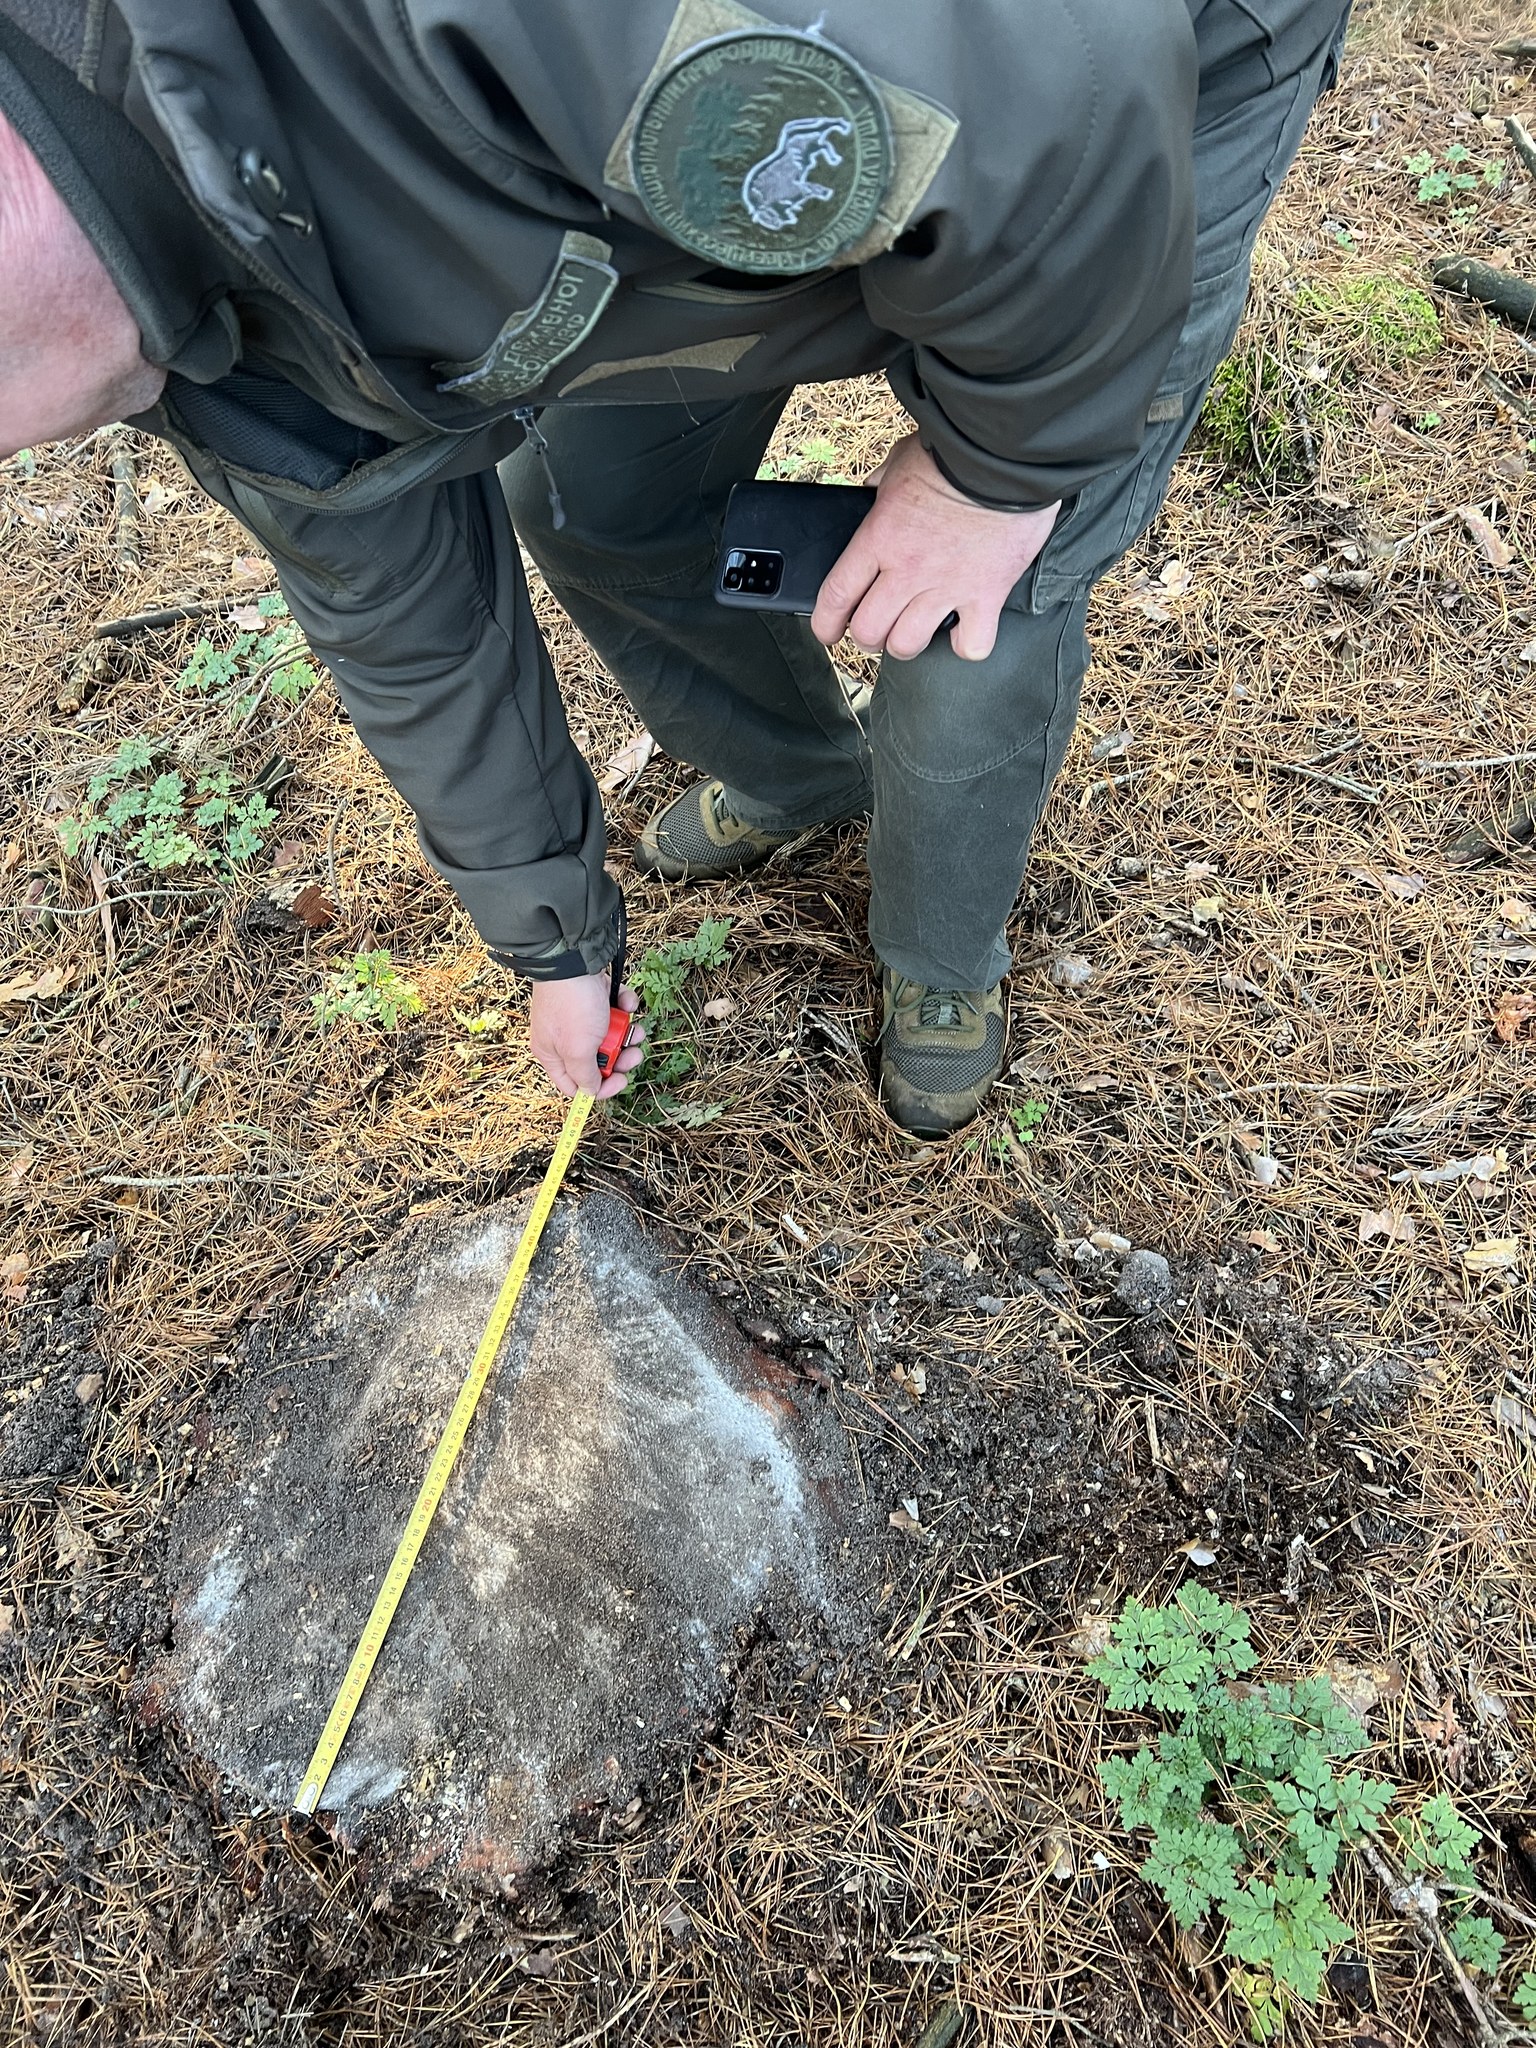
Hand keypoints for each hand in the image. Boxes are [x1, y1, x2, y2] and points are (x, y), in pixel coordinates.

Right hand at [528, 973, 645, 1099]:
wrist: (575, 960)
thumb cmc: (572, 1006)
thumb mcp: (578, 1049)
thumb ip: (585, 1075)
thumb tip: (590, 1092)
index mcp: (553, 1054)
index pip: (574, 1085)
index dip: (599, 1088)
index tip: (620, 1081)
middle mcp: (564, 1038)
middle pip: (597, 1061)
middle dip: (620, 1059)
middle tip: (634, 1054)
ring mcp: (580, 1017)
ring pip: (610, 1036)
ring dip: (627, 1034)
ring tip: (636, 1029)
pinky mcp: (594, 999)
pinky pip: (614, 1010)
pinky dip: (624, 1007)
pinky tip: (626, 1003)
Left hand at [811, 432, 1059, 662]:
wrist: (1006, 459)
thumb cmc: (955, 455)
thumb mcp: (903, 460)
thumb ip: (882, 480)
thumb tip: (871, 487)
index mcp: (880, 538)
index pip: (836, 594)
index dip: (825, 623)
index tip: (827, 631)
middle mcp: (908, 570)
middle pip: (869, 631)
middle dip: (867, 636)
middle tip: (876, 627)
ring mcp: (947, 587)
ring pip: (909, 645)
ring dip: (906, 643)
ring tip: (914, 630)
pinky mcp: (987, 595)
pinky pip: (972, 645)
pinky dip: (966, 645)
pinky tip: (965, 630)